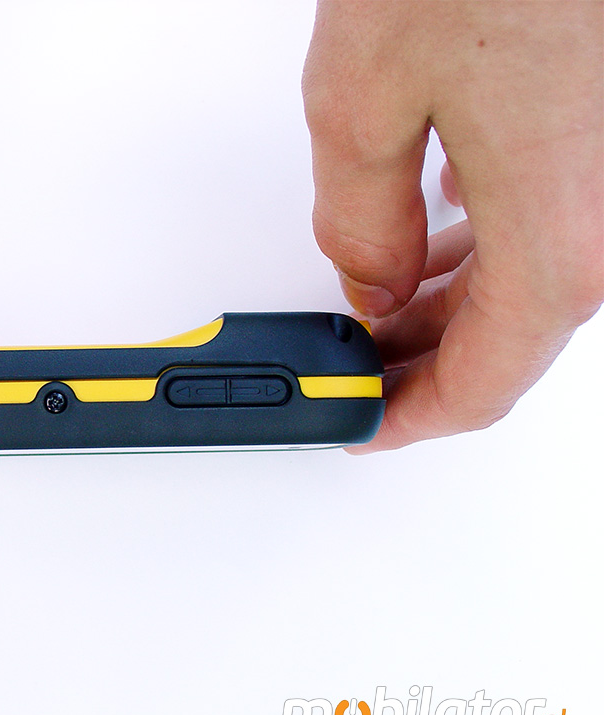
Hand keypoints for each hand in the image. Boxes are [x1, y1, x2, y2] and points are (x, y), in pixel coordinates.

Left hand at [302, 0, 601, 451]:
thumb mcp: (363, 94)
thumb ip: (359, 218)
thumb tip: (369, 279)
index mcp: (563, 233)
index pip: (482, 384)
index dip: (409, 417)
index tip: (358, 423)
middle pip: (511, 334)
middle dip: (419, 355)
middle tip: (348, 359)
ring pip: (533, 272)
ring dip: (449, 296)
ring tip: (375, 298)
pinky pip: (552, 209)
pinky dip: (483, 233)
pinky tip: (440, 218)